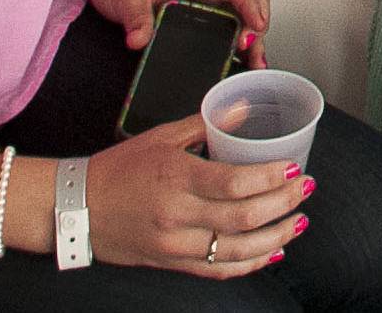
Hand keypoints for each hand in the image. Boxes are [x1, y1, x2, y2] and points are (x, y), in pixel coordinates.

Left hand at [74, 0, 271, 55]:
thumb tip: (140, 41)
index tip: (254, 30)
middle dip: (258, 22)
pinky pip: (225, 22)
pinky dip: (235, 38)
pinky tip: (233, 57)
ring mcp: (200, 0)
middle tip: (252, 51)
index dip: (251, 7)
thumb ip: (136, 19)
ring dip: (251, 33)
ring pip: (240, 11)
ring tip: (251, 61)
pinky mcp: (193, 13)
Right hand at [82, 116, 310, 274]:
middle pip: (243, 218)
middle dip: (283, 204)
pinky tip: (272, 251)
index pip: (234, 182)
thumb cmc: (118, 168)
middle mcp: (177, 214)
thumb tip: (243, 110)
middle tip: (306, 189)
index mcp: (175, 177)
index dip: (270, 178)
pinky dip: (249, 263)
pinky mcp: (171, 262)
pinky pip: (217, 270)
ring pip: (236, 250)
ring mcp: (174, 243)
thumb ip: (205, 124)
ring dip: (276, 237)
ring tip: (300, 221)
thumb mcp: (160, 137)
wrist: (75, 208)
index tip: (293, 168)